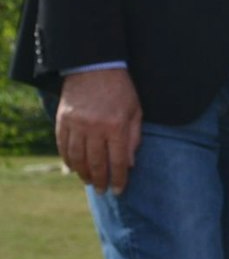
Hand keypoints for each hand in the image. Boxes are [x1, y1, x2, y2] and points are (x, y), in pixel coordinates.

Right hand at [55, 67, 142, 193]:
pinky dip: (68, 159)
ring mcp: (76, 124)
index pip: (118, 160)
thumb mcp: (135, 111)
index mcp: (116, 125)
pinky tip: (73, 167)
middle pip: (95, 162)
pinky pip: (63, 146)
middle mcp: (94, 127)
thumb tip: (129, 164)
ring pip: (77, 157)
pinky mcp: (62, 120)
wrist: (94, 67)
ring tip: (90, 181)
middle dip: (100, 180)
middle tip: (103, 191)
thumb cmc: (121, 90)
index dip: (119, 178)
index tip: (119, 190)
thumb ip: (133, 138)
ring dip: (83, 173)